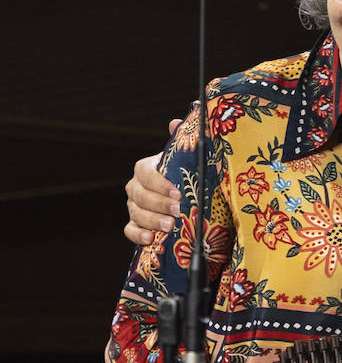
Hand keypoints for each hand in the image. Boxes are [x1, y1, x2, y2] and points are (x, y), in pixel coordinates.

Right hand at [124, 127, 181, 244]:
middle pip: (139, 194)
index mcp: (147, 169)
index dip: (158, 183)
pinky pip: (130, 231)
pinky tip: (151, 239)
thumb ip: (182, 142)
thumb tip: (176, 123)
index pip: (144, 172)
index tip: (177, 193)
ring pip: (135, 213)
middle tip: (177, 211)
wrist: (190, 202)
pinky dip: (138, 235)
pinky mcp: (136, 225)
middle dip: (158, 204)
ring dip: (152, 220)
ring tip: (170, 226)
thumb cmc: (188, 179)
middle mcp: (137, 187)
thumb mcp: (188, 161)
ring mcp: (135, 207)